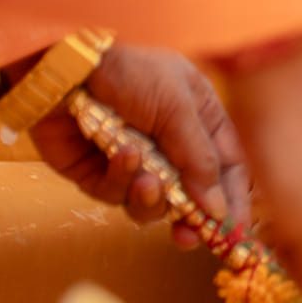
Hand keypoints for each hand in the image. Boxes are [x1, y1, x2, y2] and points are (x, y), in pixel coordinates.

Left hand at [29, 45, 250, 249]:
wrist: (66, 65)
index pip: (226, 168)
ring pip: (152, 202)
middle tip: (188, 236)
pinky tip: (119, 155)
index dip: (232, 200)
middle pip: (191, 194)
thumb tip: (218, 210)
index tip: (235, 232)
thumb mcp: (178, 107)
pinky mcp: (98, 172)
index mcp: (201, 120)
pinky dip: (120, 179)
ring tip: (146, 182)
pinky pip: (116, 194)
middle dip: (190, 216)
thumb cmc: (131, 71)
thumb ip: (200, 159)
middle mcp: (171, 143)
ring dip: (152, 197)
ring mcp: (135, 160)